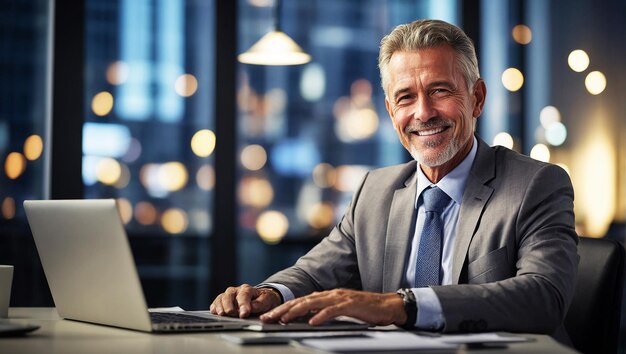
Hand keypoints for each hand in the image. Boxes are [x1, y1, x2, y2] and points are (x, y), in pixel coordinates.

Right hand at [210, 284, 281, 317]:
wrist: (262, 300)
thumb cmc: (265, 300)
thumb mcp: (267, 301)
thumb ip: (260, 303)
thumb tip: (252, 307)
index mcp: (248, 289)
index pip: (244, 295)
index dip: (243, 305)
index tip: (244, 314)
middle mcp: (237, 290)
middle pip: (229, 295)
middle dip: (230, 305)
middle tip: (232, 314)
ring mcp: (229, 295)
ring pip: (222, 298)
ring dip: (221, 306)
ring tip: (222, 314)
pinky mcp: (223, 301)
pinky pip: (216, 302)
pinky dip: (215, 306)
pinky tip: (214, 312)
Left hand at [259, 289, 406, 326]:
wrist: (387, 305)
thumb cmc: (364, 309)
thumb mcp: (339, 310)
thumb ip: (323, 311)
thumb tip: (306, 319)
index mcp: (326, 295)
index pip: (300, 301)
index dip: (283, 308)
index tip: (269, 317)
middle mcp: (330, 294)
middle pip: (301, 301)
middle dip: (283, 310)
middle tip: (268, 318)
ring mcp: (340, 298)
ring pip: (313, 303)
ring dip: (296, 311)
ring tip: (284, 319)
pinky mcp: (350, 305)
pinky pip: (332, 310)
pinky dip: (321, 316)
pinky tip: (312, 322)